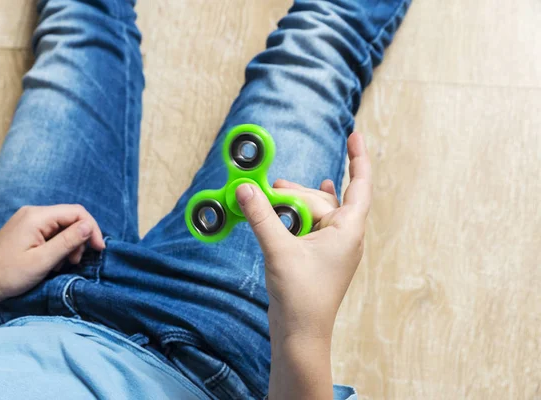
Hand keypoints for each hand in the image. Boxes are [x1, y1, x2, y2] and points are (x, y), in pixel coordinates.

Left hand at [0, 205, 104, 308]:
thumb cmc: (9, 275)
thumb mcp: (43, 261)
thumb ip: (68, 241)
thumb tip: (89, 226)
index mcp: (36, 217)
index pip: (76, 212)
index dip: (91, 228)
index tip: (99, 249)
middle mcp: (33, 213)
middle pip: (70, 218)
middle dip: (79, 239)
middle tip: (76, 261)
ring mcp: (28, 220)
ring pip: (62, 226)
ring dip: (69, 245)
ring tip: (62, 265)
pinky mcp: (26, 230)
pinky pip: (51, 232)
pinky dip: (58, 246)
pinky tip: (53, 262)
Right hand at [235, 133, 371, 340]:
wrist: (301, 335)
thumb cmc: (301, 297)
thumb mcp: (279, 250)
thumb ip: (261, 216)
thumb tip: (245, 188)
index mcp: (347, 230)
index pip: (359, 185)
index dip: (358, 158)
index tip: (355, 134)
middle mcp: (344, 236)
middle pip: (322, 199)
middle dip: (296, 191)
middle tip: (267, 191)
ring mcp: (332, 247)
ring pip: (314, 211)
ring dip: (293, 204)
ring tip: (268, 200)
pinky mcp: (318, 255)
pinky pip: (311, 224)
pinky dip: (300, 213)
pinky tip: (297, 203)